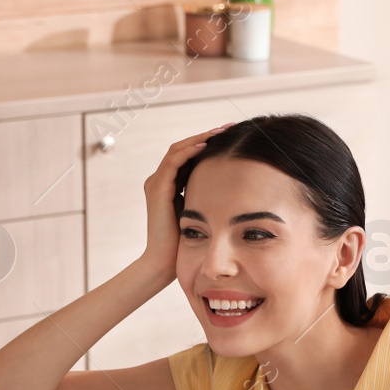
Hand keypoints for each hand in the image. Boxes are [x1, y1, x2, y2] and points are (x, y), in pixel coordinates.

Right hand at [137, 124, 234, 282]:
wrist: (164, 263)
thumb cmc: (185, 243)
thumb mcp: (200, 213)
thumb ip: (208, 198)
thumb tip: (234, 189)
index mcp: (169, 184)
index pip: (188, 155)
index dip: (208, 144)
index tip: (231, 138)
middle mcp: (159, 180)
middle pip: (183, 147)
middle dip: (207, 136)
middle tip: (230, 127)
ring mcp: (156, 183)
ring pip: (178, 150)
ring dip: (200, 139)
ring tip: (221, 132)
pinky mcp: (157, 189)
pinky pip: (173, 162)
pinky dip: (190, 152)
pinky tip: (207, 147)